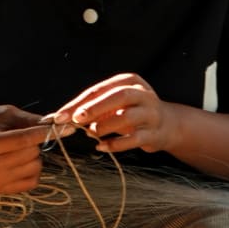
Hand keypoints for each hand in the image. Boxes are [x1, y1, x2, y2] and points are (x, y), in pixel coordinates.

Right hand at [0, 106, 73, 194]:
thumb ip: (29, 119)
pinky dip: (31, 169)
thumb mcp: (3, 114)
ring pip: (35, 167)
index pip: (24, 139)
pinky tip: (16, 161)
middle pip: (31, 153)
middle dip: (34, 142)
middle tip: (18, 135)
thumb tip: (55, 123)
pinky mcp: (0, 190)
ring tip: (14, 148)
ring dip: (33, 155)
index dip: (47, 132)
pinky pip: (33, 180)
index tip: (67, 127)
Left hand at [50, 73, 175, 156]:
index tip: (61, 115)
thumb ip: (93, 107)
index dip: (79, 102)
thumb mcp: (114, 103)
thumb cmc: (132, 111)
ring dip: (105, 126)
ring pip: (127, 117)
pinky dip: (115, 144)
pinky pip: (134, 139)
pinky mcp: (154, 133)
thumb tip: (63, 117)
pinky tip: (101, 146)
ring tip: (91, 133)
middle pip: (118, 97)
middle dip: (94, 108)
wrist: (167, 125)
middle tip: (76, 120)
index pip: (100, 89)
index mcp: (129, 81)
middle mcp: (142, 94)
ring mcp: (151, 113)